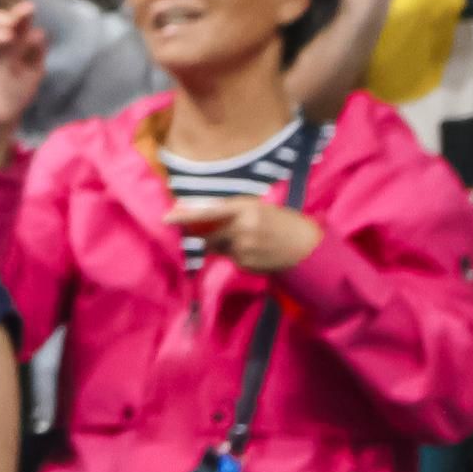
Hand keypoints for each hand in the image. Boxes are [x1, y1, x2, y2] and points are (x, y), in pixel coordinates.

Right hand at [0, 0, 49, 142]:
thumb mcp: (34, 72)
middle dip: (6, 17)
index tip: (28, 8)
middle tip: (14, 22)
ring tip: (7, 36)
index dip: (21, 13)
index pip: (17, 21)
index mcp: (15, 41)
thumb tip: (38, 32)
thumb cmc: (17, 92)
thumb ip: (36, 53)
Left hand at [171, 192, 324, 272]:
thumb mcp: (257, 208)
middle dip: (204, 236)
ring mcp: (243, 248)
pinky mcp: (245, 263)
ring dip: (224, 245)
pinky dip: (237, 255)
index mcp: (245, 208)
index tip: (166, 218)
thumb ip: (230, 210)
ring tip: (250, 241)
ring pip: (218, 248)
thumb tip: (198, 211)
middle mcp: (241, 228)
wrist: (306, 246)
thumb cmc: (281, 222)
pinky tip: (256, 251)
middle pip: (207, 235)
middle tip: (218, 233)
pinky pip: (231, 258)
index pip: (208, 212)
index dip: (186, 216)